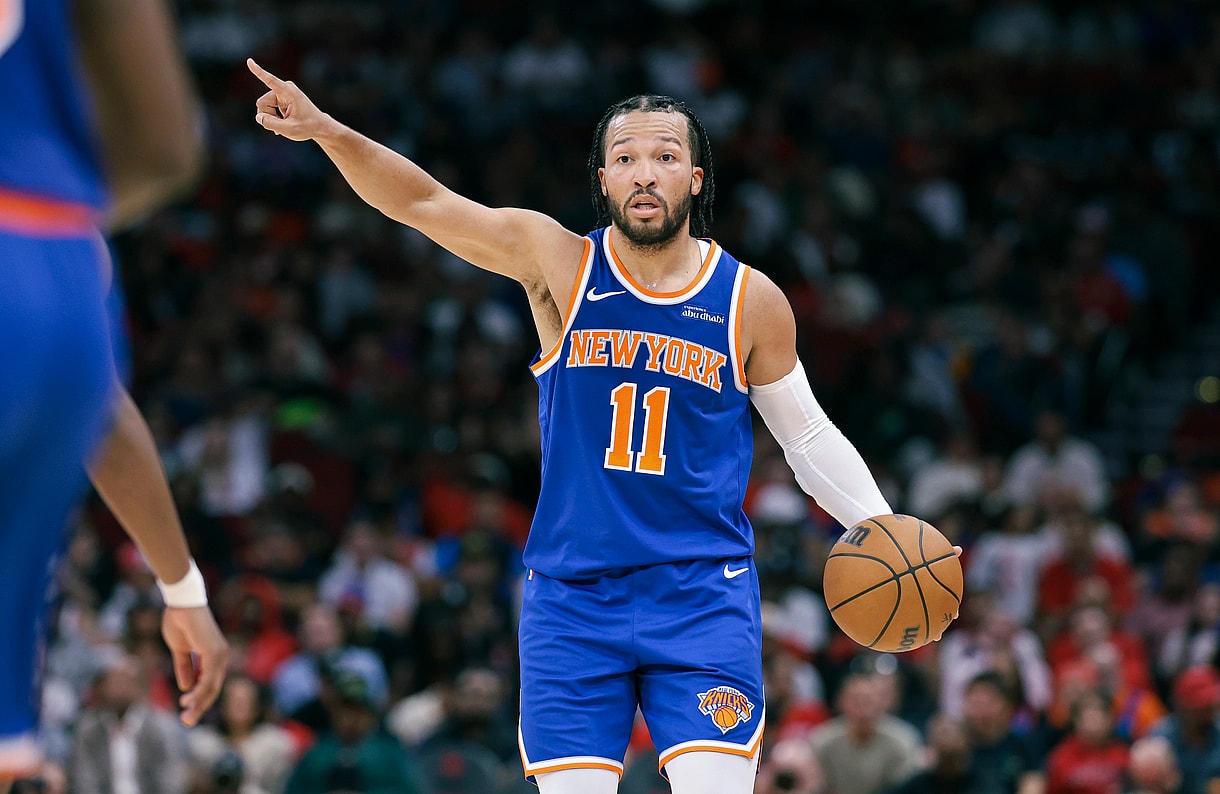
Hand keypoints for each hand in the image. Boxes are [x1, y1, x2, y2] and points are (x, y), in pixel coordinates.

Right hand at [161, 606, 228, 726]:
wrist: (181, 602)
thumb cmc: (180, 621)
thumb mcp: (180, 650)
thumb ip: (184, 667)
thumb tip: (185, 687)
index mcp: (213, 655)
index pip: (209, 682)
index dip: (198, 696)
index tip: (185, 706)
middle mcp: (220, 655)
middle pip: (213, 688)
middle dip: (200, 706)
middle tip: (187, 721)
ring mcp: (219, 654)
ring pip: (211, 687)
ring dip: (198, 704)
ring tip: (186, 717)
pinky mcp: (213, 651)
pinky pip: (207, 678)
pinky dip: (199, 692)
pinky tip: (188, 702)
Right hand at [247, 58, 332, 140]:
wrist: (318, 126)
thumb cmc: (307, 127)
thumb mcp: (290, 130)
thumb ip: (271, 124)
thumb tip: (258, 117)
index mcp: (288, 92)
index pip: (270, 80)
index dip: (258, 71)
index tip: (249, 61)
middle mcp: (284, 89)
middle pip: (262, 103)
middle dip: (268, 116)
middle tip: (283, 125)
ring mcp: (281, 93)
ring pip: (263, 107)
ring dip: (271, 118)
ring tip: (285, 124)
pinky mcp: (279, 98)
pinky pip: (267, 109)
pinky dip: (273, 118)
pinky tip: (282, 124)